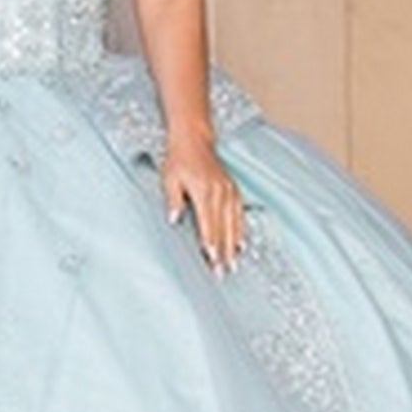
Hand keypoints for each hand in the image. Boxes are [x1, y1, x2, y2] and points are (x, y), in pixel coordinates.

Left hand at [163, 135, 245, 272]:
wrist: (194, 140)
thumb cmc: (179, 159)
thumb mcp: (170, 179)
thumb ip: (173, 200)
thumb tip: (174, 220)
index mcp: (204, 191)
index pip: (207, 224)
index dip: (210, 243)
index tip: (212, 259)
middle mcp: (219, 192)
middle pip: (223, 228)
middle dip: (224, 252)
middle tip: (223, 271)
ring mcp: (229, 191)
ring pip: (233, 223)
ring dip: (234, 245)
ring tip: (234, 263)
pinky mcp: (233, 190)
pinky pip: (239, 214)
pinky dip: (241, 230)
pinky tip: (241, 244)